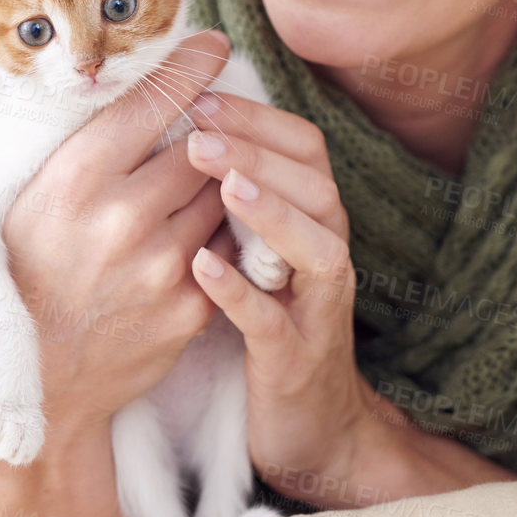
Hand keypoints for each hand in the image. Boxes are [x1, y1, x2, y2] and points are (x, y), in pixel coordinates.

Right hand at [0, 29, 237, 442]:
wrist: (36, 381)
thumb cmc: (19, 271)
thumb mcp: (5, 197)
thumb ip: (26, 130)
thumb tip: (21, 66)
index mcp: (73, 180)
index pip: (151, 102)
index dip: (187, 66)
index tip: (212, 43)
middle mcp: (120, 219)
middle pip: (198, 143)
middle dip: (208, 126)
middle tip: (211, 110)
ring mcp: (160, 267)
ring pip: (221, 191)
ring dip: (219, 178)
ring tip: (204, 173)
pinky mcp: (190, 308)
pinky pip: (228, 244)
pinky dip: (223, 228)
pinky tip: (205, 224)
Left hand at [182, 91, 516, 506]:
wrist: (306, 422)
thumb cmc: (267, 315)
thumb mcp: (255, 244)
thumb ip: (238, 189)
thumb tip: (188, 116)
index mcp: (315, 218)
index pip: (304, 148)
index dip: (258, 117)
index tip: (201, 94)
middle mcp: (328, 253)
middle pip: (314, 187)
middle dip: (258, 154)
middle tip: (200, 133)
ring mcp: (317, 308)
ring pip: (315, 249)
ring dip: (270, 213)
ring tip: (225, 186)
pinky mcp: (296, 358)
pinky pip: (273, 321)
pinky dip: (241, 292)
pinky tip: (203, 267)